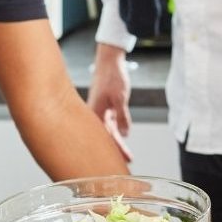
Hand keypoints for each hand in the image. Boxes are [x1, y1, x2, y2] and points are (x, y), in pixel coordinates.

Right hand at [86, 43, 132, 161]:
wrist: (109, 59)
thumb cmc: (112, 76)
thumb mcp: (120, 97)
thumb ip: (122, 116)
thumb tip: (125, 134)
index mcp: (95, 113)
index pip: (107, 136)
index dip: (117, 149)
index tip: (125, 160)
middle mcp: (95, 113)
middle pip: (106, 136)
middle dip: (116, 150)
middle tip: (127, 162)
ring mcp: (99, 109)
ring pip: (108, 130)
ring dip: (117, 141)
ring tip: (126, 154)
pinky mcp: (104, 105)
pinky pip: (109, 122)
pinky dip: (116, 129)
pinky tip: (122, 135)